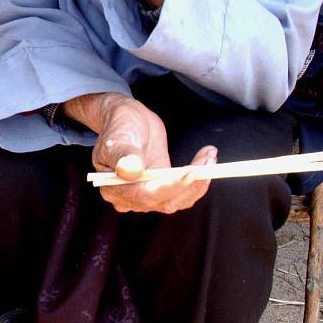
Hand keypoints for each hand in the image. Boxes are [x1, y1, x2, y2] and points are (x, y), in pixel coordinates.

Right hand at [65, 92, 215, 213]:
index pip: (144, 195)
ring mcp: (148, 193)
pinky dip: (199, 179)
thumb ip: (123, 155)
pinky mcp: (163, 188)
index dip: (169, 187)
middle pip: (166, 201)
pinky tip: (206, 158)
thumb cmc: (120, 127)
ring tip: (209, 156)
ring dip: (199, 181)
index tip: (189, 173)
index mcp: (113, 187)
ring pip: (179, 199)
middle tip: (207, 161)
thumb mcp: (118, 137)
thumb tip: (130, 171)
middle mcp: (131, 196)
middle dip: (191, 184)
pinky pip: (184, 193)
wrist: (129, 121)